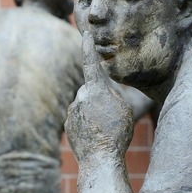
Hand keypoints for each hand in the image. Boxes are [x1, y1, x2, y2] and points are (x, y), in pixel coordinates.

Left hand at [65, 31, 133, 161]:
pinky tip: (95, 137)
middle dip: (101, 100)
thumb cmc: (117, 133)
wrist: (99, 159)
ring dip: (95, 114)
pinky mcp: (68, 124)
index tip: (86, 33)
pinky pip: (80, 119)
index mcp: (95, 89)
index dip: (89, 47)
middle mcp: (80, 96)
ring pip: (86, 106)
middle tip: (112, 118)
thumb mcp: (123, 108)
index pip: (91, 63)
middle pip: (92, 91)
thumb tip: (98, 92)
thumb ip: (110, 94)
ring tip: (104, 130)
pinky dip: (88, 125)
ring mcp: (72, 110)